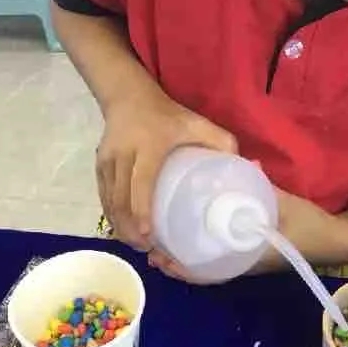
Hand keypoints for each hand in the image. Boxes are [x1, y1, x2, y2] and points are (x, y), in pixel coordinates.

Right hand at [97, 88, 235, 251]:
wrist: (128, 97)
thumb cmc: (168, 115)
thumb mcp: (197, 123)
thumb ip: (221, 143)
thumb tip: (248, 167)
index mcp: (148, 147)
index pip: (141, 182)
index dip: (142, 209)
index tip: (148, 234)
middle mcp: (123, 155)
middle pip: (120, 199)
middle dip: (129, 228)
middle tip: (146, 249)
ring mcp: (107, 161)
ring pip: (109, 201)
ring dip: (120, 226)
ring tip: (137, 246)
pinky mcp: (98, 166)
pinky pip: (103, 197)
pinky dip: (112, 216)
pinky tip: (124, 230)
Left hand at [150, 188, 347, 283]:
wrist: (336, 239)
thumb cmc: (309, 226)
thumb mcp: (284, 203)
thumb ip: (263, 185)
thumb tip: (246, 164)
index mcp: (247, 259)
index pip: (207, 272)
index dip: (182, 270)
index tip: (159, 259)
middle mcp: (244, 264)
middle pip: (203, 270)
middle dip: (177, 262)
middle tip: (152, 248)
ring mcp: (249, 261)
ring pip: (211, 263)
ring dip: (188, 256)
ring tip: (165, 242)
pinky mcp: (255, 252)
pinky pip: (223, 255)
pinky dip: (206, 248)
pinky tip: (196, 231)